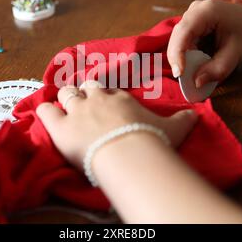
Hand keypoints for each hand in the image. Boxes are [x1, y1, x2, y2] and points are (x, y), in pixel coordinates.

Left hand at [36, 81, 197, 168]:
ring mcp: (77, 111)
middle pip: (87, 87)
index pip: (111, 90)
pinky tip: (46, 114)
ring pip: (67, 94)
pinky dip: (45, 111)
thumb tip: (196, 114)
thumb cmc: (152, 139)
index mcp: (121, 99)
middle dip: (86, 93)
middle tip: (87, 103)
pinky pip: (45, 111)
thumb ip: (184, 119)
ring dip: (66, 98)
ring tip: (67, 105)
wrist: (130, 154)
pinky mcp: (60, 126)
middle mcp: (97, 100)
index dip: (108, 96)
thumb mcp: (174, 128)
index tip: (109, 103)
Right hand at [167, 0, 241, 87]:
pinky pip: (184, 42)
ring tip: (194, 71)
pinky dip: (189, 55)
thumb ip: (217, 69)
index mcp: (206, 11)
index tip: (179, 74)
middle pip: (177, 37)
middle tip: (185, 79)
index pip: (183, 33)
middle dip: (179, 59)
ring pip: (178, 41)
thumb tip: (196, 82)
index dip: (177, 54)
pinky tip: (199, 62)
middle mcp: (195, 10)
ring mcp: (192, 16)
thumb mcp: (236, 53)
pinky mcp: (192, 24)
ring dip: (184, 58)